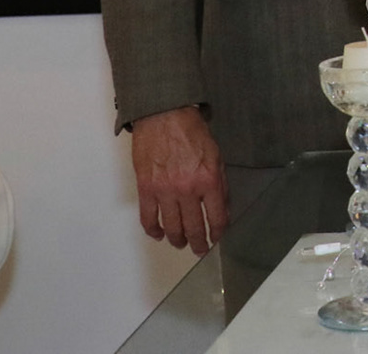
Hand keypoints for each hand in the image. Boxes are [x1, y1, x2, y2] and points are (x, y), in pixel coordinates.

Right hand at [130, 106, 227, 254]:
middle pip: (194, 226)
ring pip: (171, 227)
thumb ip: (219, 183)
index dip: (218, 232)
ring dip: (177, 240)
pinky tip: (158, 234)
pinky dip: (153, 230)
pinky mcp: (145, 188)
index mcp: (209, 180)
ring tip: (180, 244)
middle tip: (200, 250)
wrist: (164, 117)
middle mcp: (187, 190)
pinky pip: (148, 217)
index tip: (217, 238)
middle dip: (198, 242)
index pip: (218, 216)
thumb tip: (221, 207)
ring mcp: (164, 191)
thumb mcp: (216, 156)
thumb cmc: (193, 133)